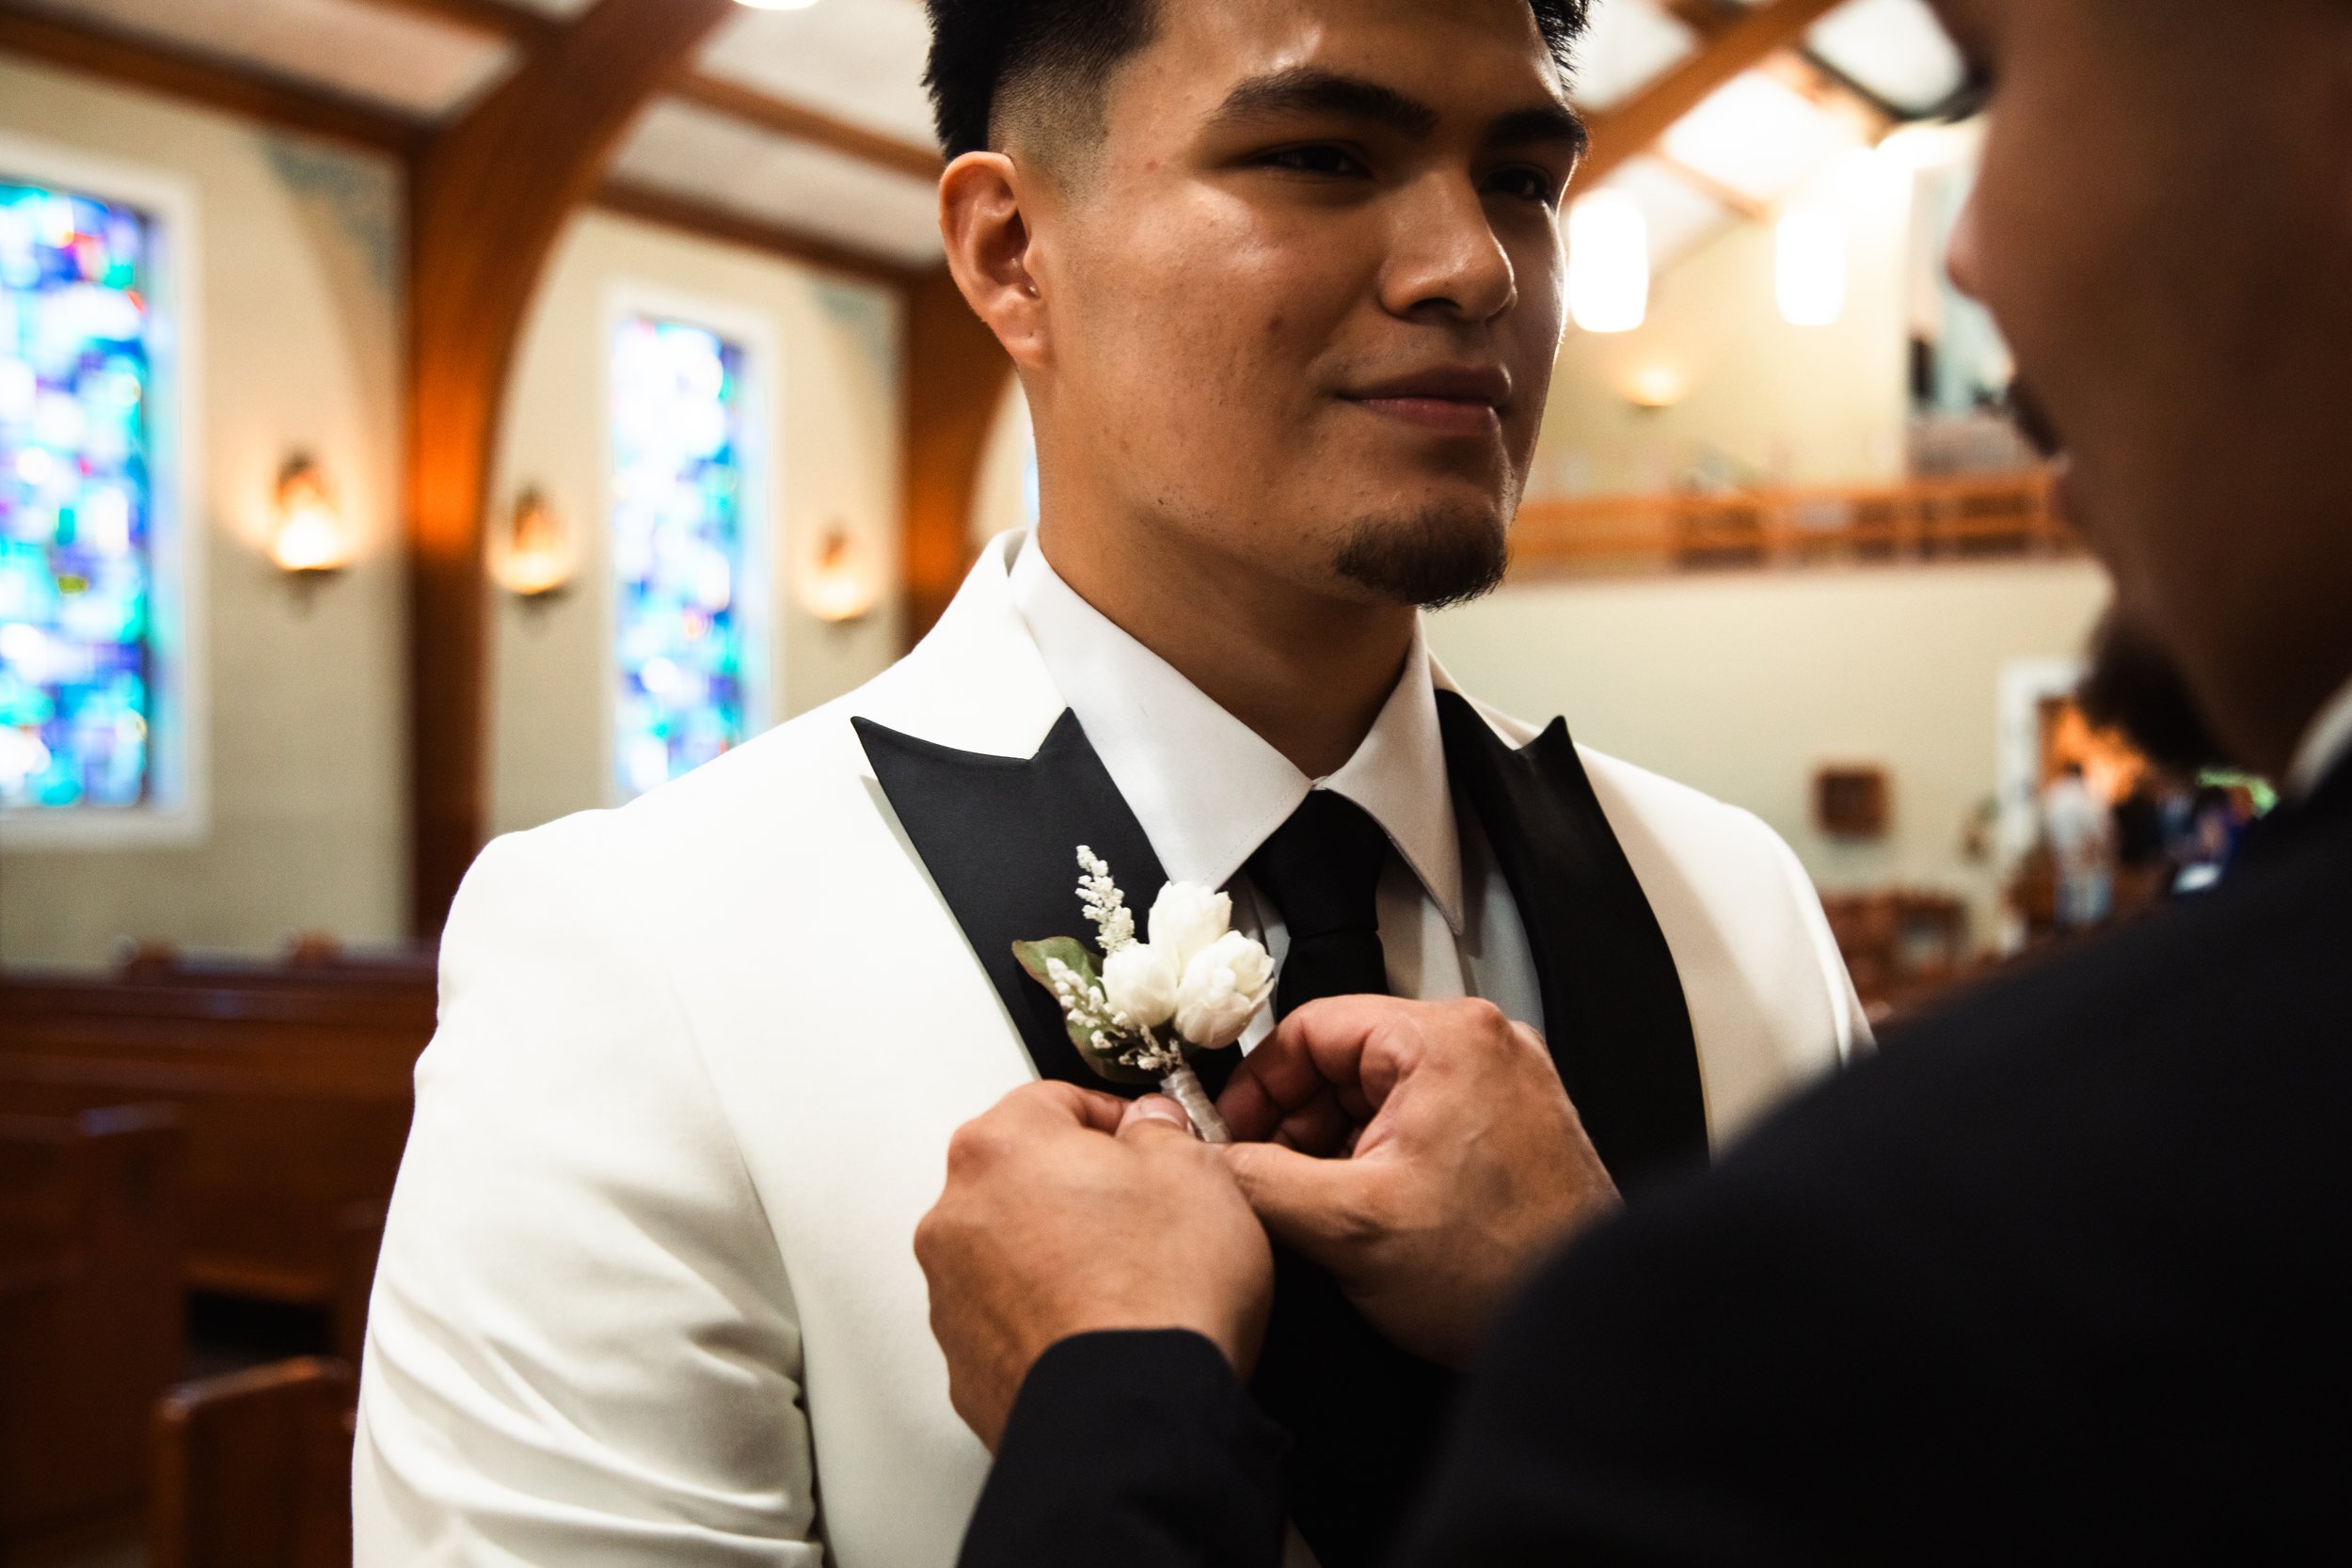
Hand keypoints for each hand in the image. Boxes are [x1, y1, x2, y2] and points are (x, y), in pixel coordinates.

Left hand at [915, 1082, 1273, 1448]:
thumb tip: (1152, 1128)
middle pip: (1023, 1174)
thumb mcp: (1196, 1172)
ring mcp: (952, 1294)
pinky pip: (1009, 1317)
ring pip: (1011, 1248)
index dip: (1116, 1119)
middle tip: (1144, 1214)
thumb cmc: (1158, 1296)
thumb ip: (1162, 1130)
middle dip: (1080, 1188)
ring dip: (1058, 1254)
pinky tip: (1102, 1329)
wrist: (1133, 1419)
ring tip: (1129, 1284)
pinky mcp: (965, 1362)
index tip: (1151, 1144)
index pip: (1056, 1099)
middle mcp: (957, 1215)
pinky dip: (1047, 1317)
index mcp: (1002, 1147)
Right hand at [1216, 997, 1620, 1366]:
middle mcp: (1484, 1045)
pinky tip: (1368, 1211)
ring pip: (1380, 1093)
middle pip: (1346, 1059)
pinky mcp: (1512, 1124)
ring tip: (1323, 1205)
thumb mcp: (1348, 1225)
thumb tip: (1209, 1161)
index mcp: (1446, 1039)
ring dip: (1335, 1144)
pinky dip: (1381, 1158)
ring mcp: (1504, 1083)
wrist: (1584, 1327)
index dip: (1258, 1085)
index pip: (1312, 1026)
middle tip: (1271, 1178)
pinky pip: (1420, 1119)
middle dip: (1296, 1121)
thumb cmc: (1501, 1270)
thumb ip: (1258, 1181)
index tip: (1232, 1132)